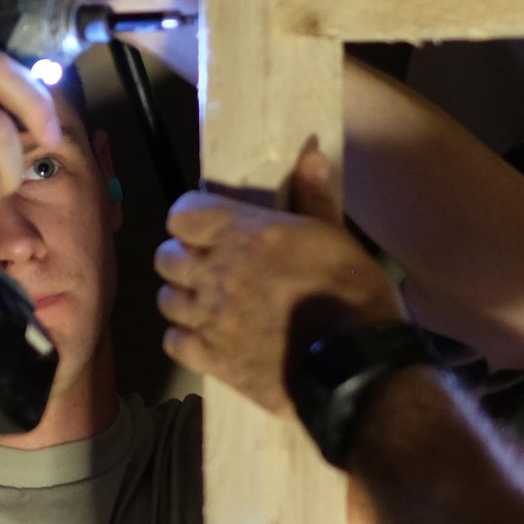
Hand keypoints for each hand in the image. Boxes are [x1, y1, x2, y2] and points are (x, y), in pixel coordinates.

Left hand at [155, 147, 405, 414]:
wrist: (356, 367)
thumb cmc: (352, 295)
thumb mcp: (337, 239)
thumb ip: (313, 198)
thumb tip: (310, 156)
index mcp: (245, 235)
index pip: (182, 214)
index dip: (194, 219)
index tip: (210, 228)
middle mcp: (217, 274)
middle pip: (167, 258)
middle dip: (186, 259)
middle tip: (212, 267)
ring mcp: (211, 320)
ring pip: (167, 300)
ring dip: (185, 298)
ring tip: (210, 303)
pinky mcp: (213, 360)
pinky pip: (173, 342)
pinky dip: (186, 338)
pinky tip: (209, 337)